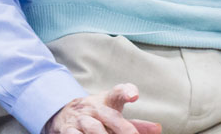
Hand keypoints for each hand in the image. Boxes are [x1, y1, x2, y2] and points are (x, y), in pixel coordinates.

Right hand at [43, 84, 160, 133]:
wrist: (62, 113)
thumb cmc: (96, 116)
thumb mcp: (113, 115)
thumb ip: (136, 124)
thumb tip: (158, 129)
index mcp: (107, 102)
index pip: (117, 93)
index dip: (126, 91)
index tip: (134, 96)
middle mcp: (93, 107)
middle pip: (109, 115)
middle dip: (123, 128)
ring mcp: (80, 118)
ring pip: (93, 128)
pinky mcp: (67, 129)